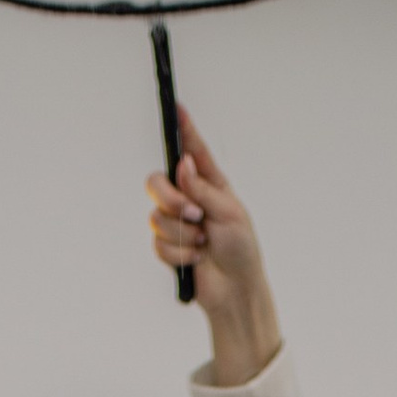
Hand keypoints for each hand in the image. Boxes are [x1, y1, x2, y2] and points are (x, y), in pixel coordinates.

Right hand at [144, 114, 281, 387]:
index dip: (183, 128)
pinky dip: (178, 254)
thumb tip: (183, 165)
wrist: (234, 289)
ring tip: (202, 244)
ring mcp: (176, 223)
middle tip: (193, 214)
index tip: (176, 107)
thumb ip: (203, 188)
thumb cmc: (241, 248)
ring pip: (155, 215)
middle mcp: (188, 198)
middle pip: (157, 183)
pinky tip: (195, 259)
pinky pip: (158, 243)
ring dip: (180, 233)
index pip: (191, 150)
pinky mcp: (168, 247)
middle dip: (170, 198)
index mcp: (208, 183)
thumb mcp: (229, 212)